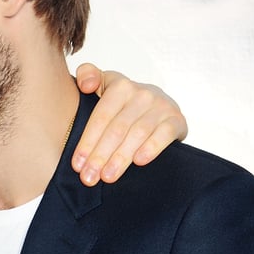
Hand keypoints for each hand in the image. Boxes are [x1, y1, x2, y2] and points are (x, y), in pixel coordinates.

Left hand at [72, 63, 186, 185]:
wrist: (157, 103)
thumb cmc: (122, 100)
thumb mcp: (103, 83)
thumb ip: (87, 75)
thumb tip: (86, 85)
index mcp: (120, 86)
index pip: (101, 117)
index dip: (87, 141)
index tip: (77, 164)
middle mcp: (142, 94)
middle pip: (117, 129)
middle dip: (100, 155)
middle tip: (89, 178)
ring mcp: (161, 106)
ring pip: (137, 134)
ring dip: (121, 158)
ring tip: (107, 177)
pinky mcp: (177, 119)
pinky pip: (164, 134)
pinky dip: (152, 148)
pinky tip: (139, 162)